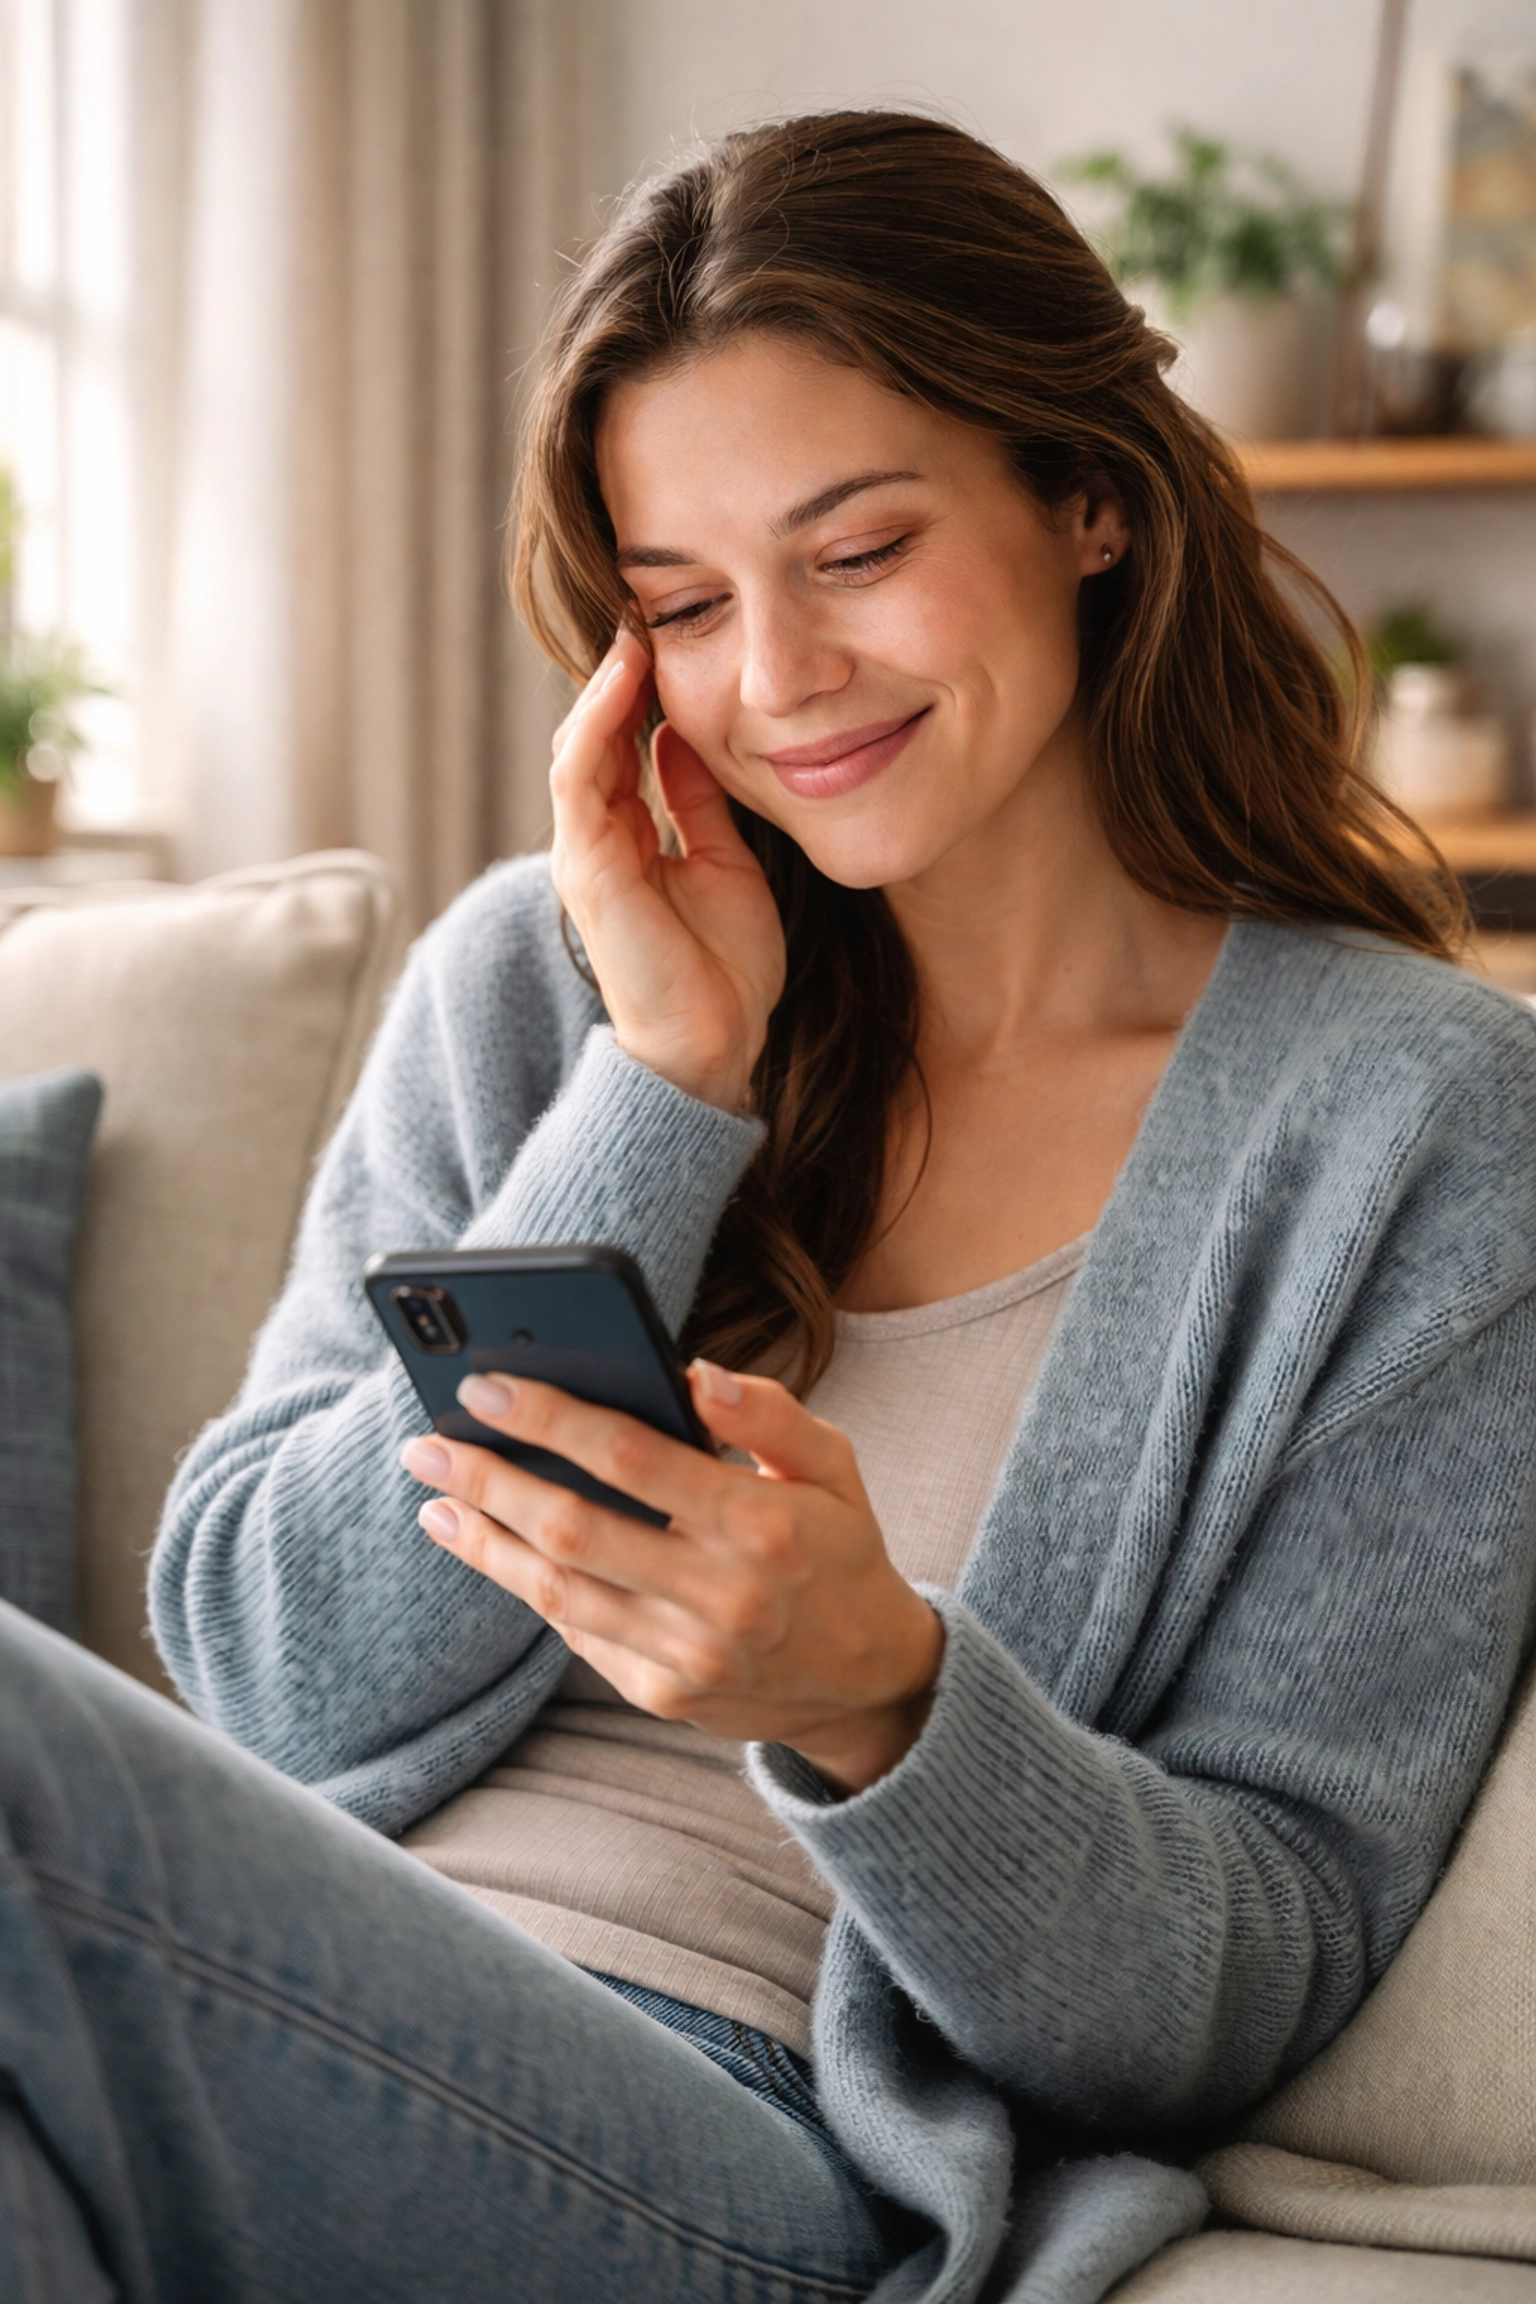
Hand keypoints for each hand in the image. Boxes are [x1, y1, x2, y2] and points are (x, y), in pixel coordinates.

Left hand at [399, 1362, 944, 1794]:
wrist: (869, 1683)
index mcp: (762, 1522)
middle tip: (426, 1444)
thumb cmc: (839, 1550)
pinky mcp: (662, 1695)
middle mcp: (720, 1594)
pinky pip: (577, 1633)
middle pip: (574, 1528)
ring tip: (436, 1499)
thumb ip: (769, 1413)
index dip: (551, 1419)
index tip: (485, 1386)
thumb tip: (694, 1372)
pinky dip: (528, 1586)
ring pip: (557, 1590)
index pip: (632, 1458)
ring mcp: (686, 1654)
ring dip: (484, 1541)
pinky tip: (491, 1548)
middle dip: (489, 1480)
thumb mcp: (834, 1466)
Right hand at [548, 629, 785, 1111]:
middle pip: (594, 736)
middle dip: (616, 674)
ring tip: (633, 628)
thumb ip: (700, 801)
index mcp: (626, 838)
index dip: (639, 689)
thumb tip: (686, 735)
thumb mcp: (726, 861)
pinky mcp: (587, 869)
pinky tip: (624, 680)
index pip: (622, 745)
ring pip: (579, 747)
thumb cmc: (723, 969)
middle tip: (645, 607)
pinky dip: (598, 724)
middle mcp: (595, 839)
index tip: (669, 630)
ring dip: (603, 686)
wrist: (713, 1047)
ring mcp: (585, 852)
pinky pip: (580, 778)